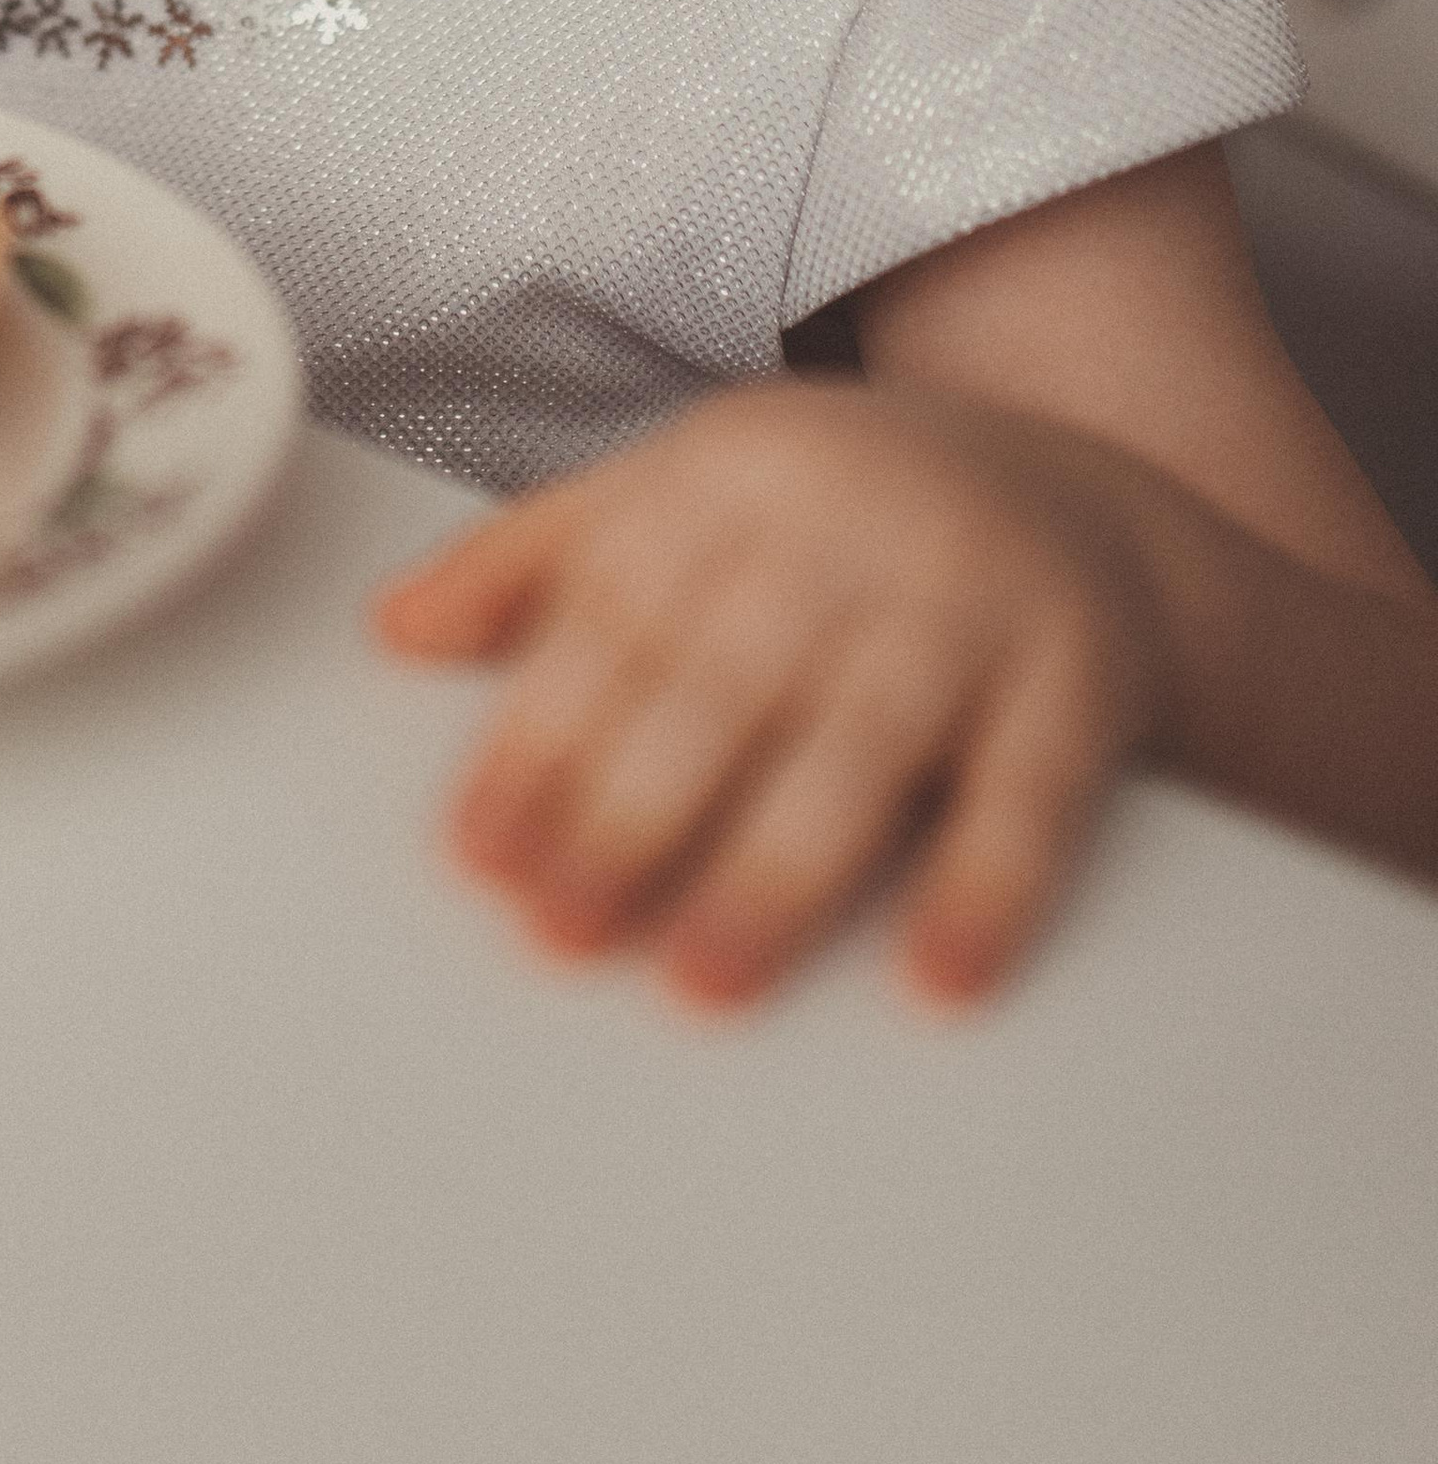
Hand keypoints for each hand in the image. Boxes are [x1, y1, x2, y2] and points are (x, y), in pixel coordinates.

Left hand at [373, 380, 1159, 1011]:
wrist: (1068, 482)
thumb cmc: (828, 509)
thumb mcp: (678, 491)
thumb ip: (535, 560)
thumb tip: (389, 629)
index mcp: (724, 483)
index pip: (613, 621)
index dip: (539, 739)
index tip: (477, 855)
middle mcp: (842, 530)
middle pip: (723, 685)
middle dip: (634, 815)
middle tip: (562, 933)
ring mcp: (964, 598)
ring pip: (860, 748)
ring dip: (778, 872)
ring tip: (703, 981)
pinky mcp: (1075, 673)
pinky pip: (1031, 791)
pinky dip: (987, 887)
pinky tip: (935, 980)